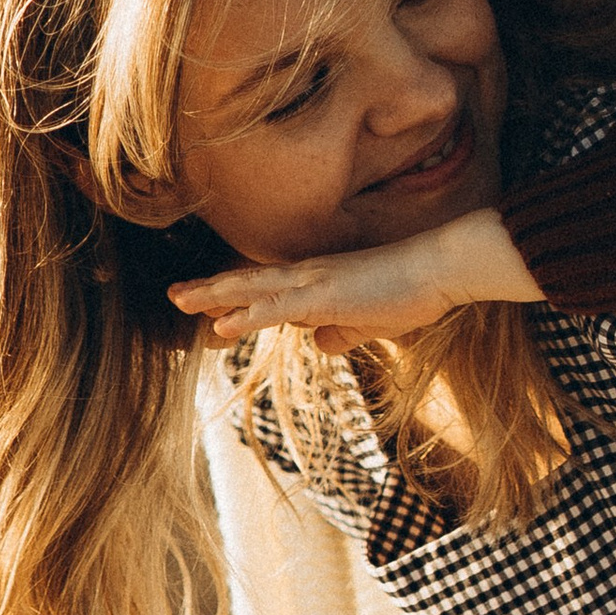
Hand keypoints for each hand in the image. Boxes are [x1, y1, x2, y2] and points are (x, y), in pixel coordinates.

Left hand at [168, 206, 539, 353]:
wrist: (440, 269)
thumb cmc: (413, 291)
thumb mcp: (373, 321)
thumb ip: (344, 332)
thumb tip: (320, 345)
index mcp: (320, 282)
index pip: (269, 289)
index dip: (237, 296)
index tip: (209, 303)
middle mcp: (309, 277)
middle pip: (249, 283)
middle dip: (211, 290)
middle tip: (175, 295)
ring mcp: (314, 284)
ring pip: (252, 290)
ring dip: (214, 296)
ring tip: (180, 301)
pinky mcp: (324, 297)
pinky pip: (276, 310)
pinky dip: (245, 317)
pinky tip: (220, 327)